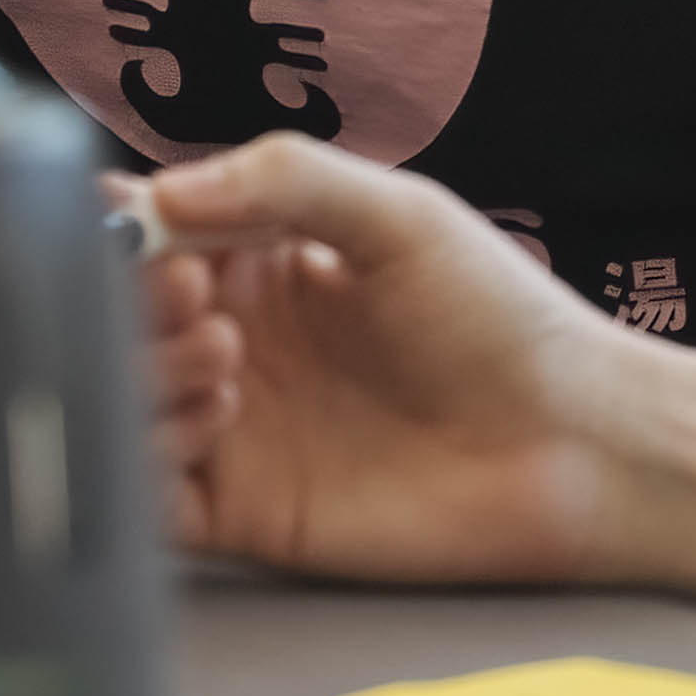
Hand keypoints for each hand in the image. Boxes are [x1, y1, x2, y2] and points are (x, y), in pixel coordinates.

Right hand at [135, 135, 650, 588]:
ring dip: (147, 370)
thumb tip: (160, 191)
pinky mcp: (245, 515)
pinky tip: (222, 420)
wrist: (577, 447)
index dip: (126, 227)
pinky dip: (149, 458)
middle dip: (131, 301)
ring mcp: (236, 433)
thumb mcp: (402, 217)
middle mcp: (237, 344)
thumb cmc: (506, 323)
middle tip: (189, 293)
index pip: (152, 234)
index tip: (142, 225)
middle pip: (117, 319)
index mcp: (263, 263)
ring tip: (226, 355)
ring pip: (121, 402)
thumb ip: (285, 180)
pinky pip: (150, 498)